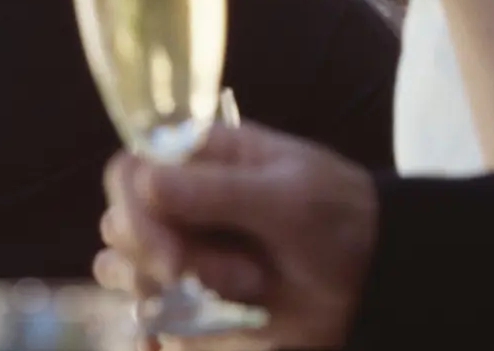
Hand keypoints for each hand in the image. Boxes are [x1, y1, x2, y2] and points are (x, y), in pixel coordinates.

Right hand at [94, 124, 378, 350]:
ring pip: (123, 271)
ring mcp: (181, 254)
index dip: (133, 210)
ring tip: (240, 296)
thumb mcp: (290, 198)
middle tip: (235, 279)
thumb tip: (144, 181)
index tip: (170, 257)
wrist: (374, 278)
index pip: (128, 172)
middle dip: (162, 261)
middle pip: (119, 226)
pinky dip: (151, 330)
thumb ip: (219, 191)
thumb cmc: (338, 217)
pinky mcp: (188, 302)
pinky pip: (146, 316)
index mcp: (198, 161)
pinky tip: (171, 342)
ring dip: (165, 293)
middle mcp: (179, 205)